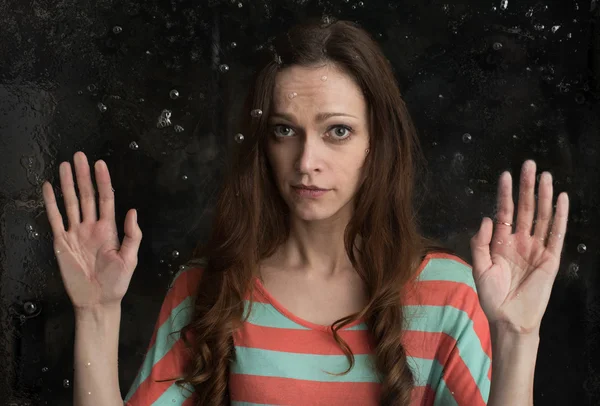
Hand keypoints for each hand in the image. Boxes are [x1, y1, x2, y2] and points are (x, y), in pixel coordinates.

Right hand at [42, 151, 142, 309]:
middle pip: (86, 196)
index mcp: (109, 229)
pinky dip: (51, 203)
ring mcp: (75, 233)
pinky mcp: (61, 242)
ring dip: (67, 184)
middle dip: (83, 176)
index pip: (105, 199)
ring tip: (64, 165)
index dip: (103, 181)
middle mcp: (91, 226)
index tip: (100, 164)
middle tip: (79, 156)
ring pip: (70, 203)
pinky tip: (48, 188)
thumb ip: (131, 235)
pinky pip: (55, 219)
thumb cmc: (117, 282)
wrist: (97, 301)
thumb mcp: (130, 258)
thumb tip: (132, 211)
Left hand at [470, 160, 568, 334]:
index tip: (505, 175)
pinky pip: (556, 234)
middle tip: (528, 164)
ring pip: (541, 217)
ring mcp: (536, 248)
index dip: (505, 194)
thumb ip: (480, 243)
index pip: (505, 212)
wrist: (508, 319)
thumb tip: (486, 218)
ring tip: (545, 175)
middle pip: (525, 209)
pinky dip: (559, 216)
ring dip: (544, 196)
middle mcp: (520, 241)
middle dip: (526, 187)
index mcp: (502, 242)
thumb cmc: (492, 296)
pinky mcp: (550, 258)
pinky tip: (561, 199)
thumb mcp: (479, 268)